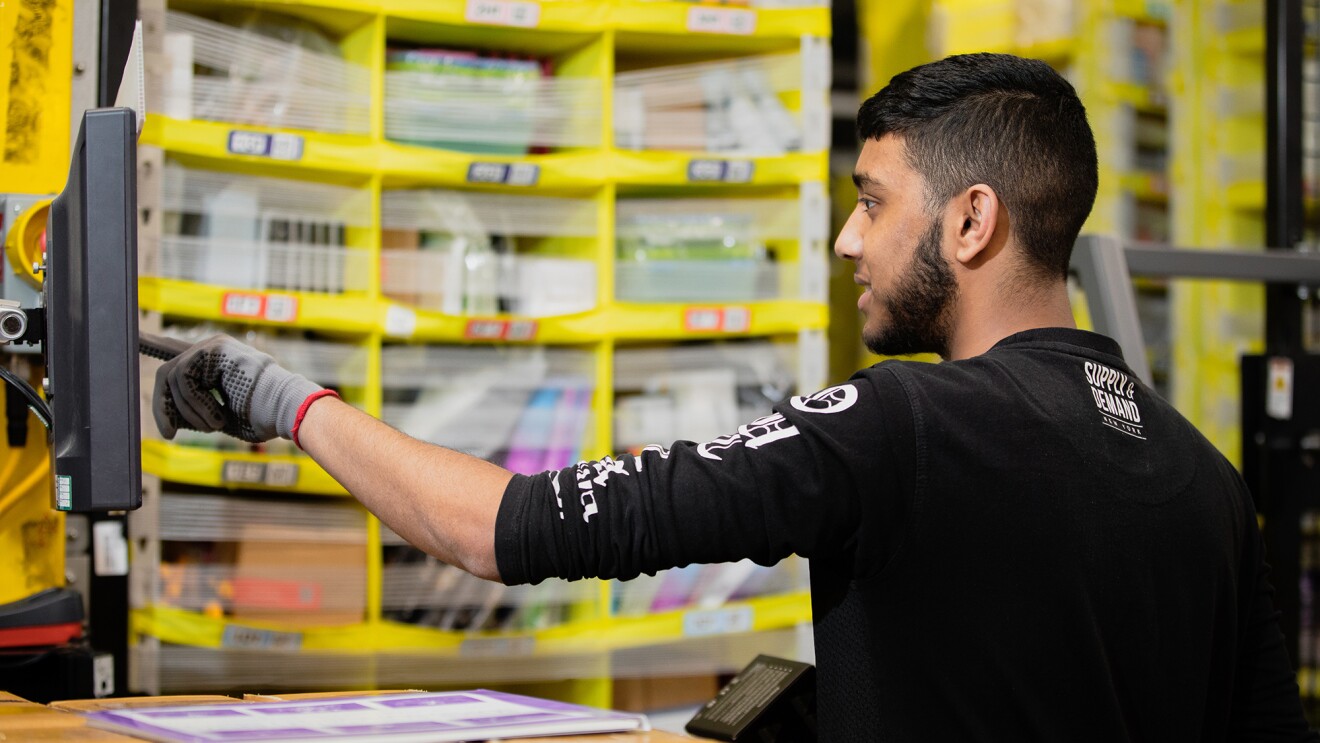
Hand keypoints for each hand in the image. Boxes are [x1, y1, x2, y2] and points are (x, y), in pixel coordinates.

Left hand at [152, 334, 324, 442]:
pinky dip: (195, 404)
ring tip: (214, 424)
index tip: (133, 336)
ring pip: (171, 377)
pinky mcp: (212, 349)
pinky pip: (181, 378)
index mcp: (216, 363)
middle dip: (164, 407)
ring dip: (188, 411)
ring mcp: (213, 346)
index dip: (152, 343)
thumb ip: (196, 408)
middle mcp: (212, 349)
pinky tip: (217, 415)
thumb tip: (169, 420)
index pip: (176, 351)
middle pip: (168, 372)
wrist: (286, 411)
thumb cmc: (261, 418)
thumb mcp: (220, 415)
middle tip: (169, 433)